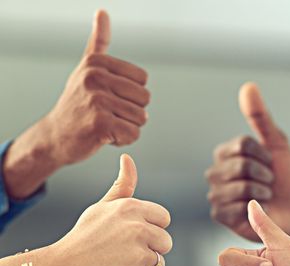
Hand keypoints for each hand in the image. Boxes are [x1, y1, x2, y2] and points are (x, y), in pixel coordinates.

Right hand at [2, 10, 149, 199]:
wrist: (55, 137)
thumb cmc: (76, 104)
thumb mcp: (86, 70)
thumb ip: (98, 44)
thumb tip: (102, 12)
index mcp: (97, 63)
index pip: (142, 80)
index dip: (131, 95)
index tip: (109, 99)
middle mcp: (96, 78)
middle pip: (145, 98)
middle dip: (131, 112)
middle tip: (108, 115)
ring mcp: (97, 100)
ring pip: (141, 118)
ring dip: (127, 127)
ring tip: (106, 125)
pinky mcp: (100, 124)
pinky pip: (133, 134)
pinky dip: (123, 140)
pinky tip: (105, 137)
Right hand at [44, 154, 171, 265]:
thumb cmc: (83, 236)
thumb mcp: (102, 206)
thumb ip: (122, 185)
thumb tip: (127, 158)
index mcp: (132, 208)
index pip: (164, 218)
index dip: (152, 227)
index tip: (135, 234)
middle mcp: (138, 228)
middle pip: (166, 242)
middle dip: (151, 248)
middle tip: (125, 251)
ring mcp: (138, 254)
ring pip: (157, 262)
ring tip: (117, 263)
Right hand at [206, 82, 289, 240]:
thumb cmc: (283, 177)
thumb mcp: (276, 144)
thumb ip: (260, 117)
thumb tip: (248, 87)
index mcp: (225, 153)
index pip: (242, 144)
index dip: (264, 155)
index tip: (271, 164)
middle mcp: (215, 172)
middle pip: (241, 165)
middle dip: (265, 174)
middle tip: (268, 182)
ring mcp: (215, 193)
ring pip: (241, 186)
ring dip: (262, 192)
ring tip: (263, 196)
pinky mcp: (218, 213)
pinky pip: (238, 205)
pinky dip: (255, 208)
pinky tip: (255, 209)